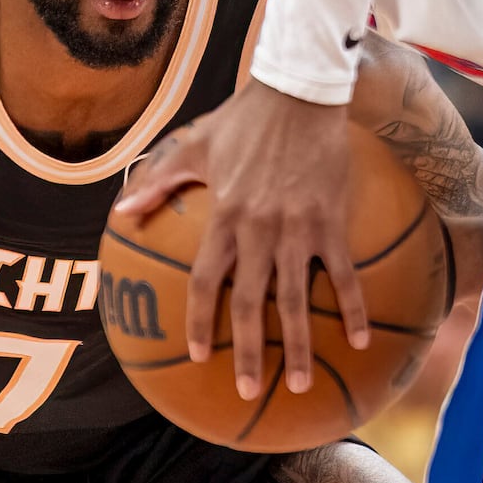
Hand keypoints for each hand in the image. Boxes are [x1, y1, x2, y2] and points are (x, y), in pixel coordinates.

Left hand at [115, 83, 366, 400]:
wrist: (300, 92)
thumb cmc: (244, 119)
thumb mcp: (193, 147)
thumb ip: (159, 182)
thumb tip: (121, 212)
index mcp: (224, 217)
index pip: (207, 281)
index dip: (200, 321)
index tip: (198, 355)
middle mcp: (258, 230)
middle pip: (250, 303)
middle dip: (249, 352)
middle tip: (249, 390)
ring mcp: (297, 229)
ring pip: (297, 300)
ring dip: (299, 346)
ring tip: (303, 384)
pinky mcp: (331, 222)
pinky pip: (344, 275)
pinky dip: (353, 308)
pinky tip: (361, 340)